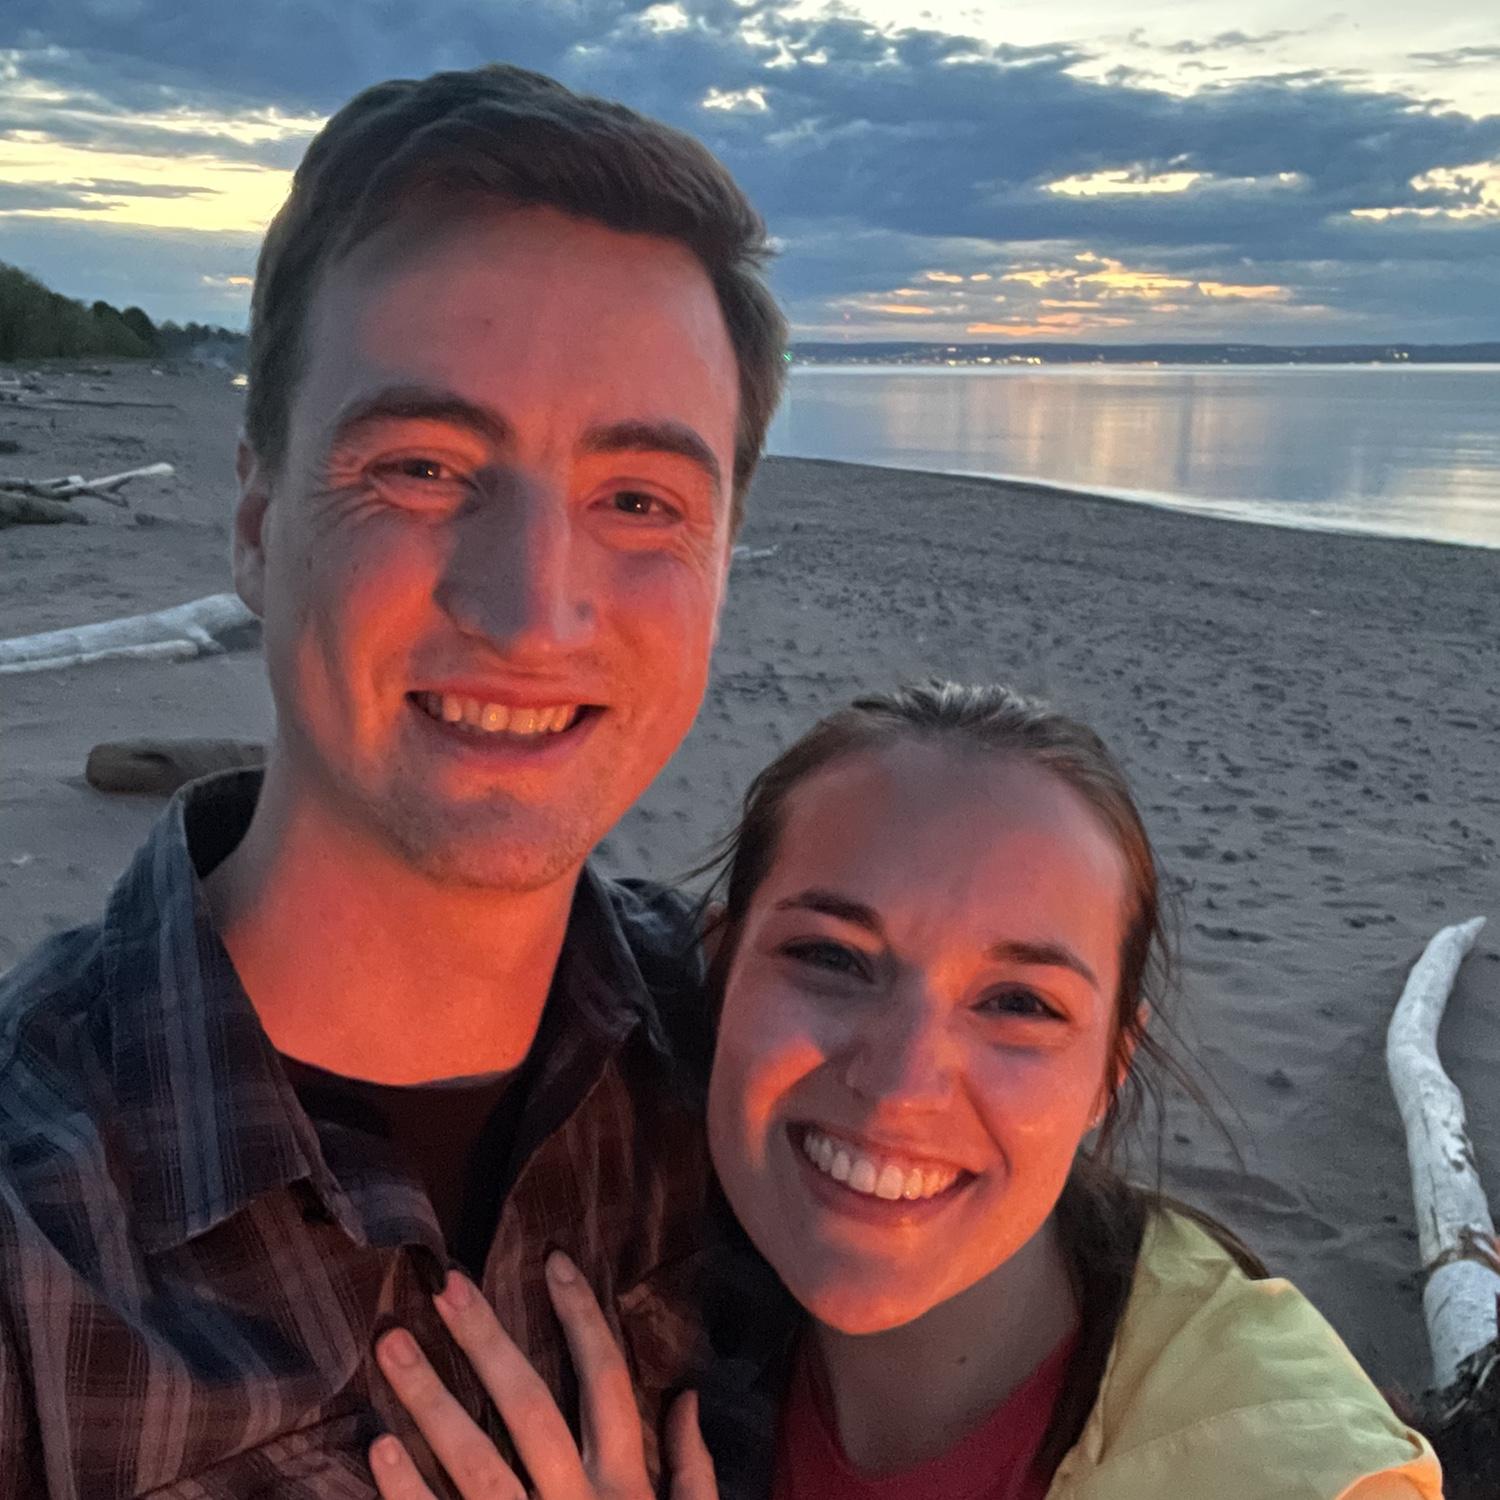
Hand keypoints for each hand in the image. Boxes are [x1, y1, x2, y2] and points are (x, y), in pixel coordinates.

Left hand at [370, 1251, 717, 1499]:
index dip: (582, 1317)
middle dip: (486, 1342)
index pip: (607, 1381)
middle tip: (444, 1285)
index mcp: (626, 1489)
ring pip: (474, 1463)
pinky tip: (379, 1451)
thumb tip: (687, 1397)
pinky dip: (407, 1496)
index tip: (552, 1260)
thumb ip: (693, 1472)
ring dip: (429, 1403)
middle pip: (528, 1407)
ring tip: (391, 1346)